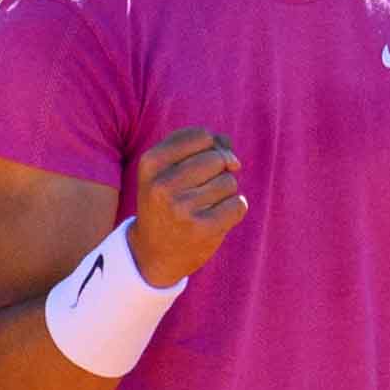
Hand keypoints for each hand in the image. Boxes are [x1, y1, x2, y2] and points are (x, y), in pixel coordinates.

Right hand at [130, 128, 245, 283]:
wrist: (152, 253)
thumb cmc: (167, 201)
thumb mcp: (170, 168)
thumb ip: (202, 147)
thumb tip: (230, 152)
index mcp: (150, 163)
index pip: (201, 136)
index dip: (211, 146)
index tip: (201, 163)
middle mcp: (162, 185)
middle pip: (217, 158)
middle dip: (218, 171)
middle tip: (199, 190)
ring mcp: (182, 208)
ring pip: (229, 181)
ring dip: (224, 192)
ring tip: (204, 206)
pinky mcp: (203, 229)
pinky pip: (238, 204)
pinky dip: (234, 209)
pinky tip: (216, 218)